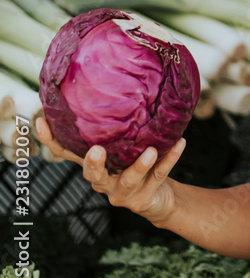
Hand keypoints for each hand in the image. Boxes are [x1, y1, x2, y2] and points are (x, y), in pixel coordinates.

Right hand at [35, 116, 184, 224]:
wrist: (160, 197)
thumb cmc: (137, 162)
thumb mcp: (123, 144)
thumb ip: (117, 124)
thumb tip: (117, 78)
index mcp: (95, 164)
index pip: (67, 154)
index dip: (51, 141)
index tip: (40, 121)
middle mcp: (104, 181)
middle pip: (93, 175)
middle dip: (93, 164)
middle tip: (96, 150)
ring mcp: (124, 192)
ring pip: (130, 179)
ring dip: (140, 165)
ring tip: (151, 151)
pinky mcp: (144, 199)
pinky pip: (159, 175)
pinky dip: (170, 159)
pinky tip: (180, 143)